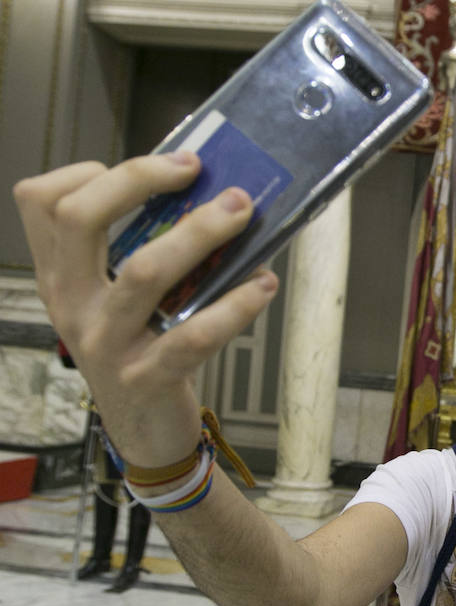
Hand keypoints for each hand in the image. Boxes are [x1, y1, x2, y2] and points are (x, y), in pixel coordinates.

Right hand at [13, 153, 277, 468]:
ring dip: (199, 233)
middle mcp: (71, 305)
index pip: (41, 202)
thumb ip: (134, 249)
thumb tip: (203, 190)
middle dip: (139, 179)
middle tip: (195, 170)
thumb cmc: (139, 351)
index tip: (150, 170)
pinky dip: (235, 305)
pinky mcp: (146, 378)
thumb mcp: (115, 300)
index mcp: (59, 278)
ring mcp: (105, 344)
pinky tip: (263, 283)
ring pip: (143, 271)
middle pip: (79, 218)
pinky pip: (194, 335)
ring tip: (240, 212)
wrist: (144, 435)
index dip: (88, 171)